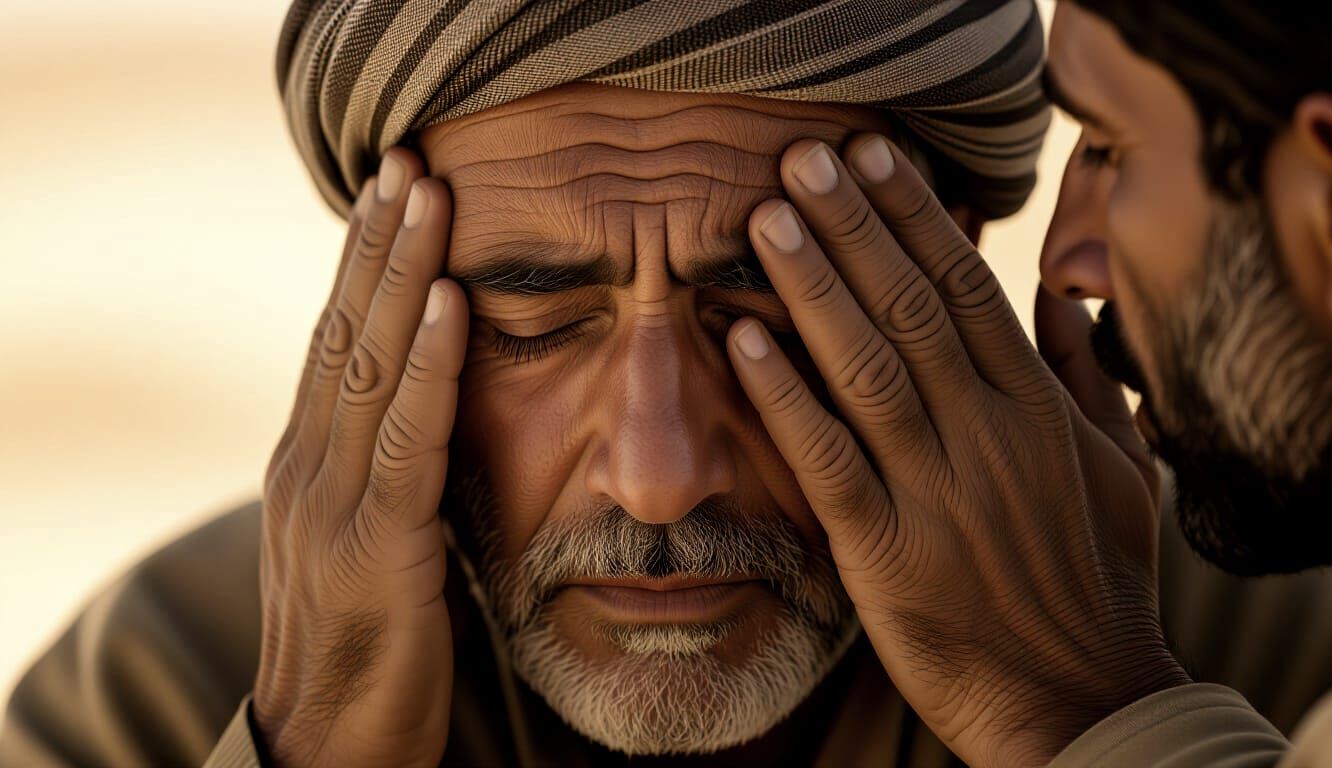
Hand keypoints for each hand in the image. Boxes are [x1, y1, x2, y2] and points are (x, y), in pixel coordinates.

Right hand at [254, 149, 466, 766]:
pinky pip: (403, 438)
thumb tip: (440, 408)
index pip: (337, 340)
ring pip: (366, 363)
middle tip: (406, 157)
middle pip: (344, 330)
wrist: (326, 747)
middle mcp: (308, 464)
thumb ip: (393, 469)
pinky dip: (425, 365)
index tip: (395, 189)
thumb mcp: (376, 537)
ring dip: (401, 273)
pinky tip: (450, 305)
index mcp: (311, 460)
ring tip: (424, 193)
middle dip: (379, 241)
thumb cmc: (366, 640)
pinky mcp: (372, 544)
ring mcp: (331, 501)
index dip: (367, 263)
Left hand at [727, 136, 1188, 766]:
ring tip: (766, 221)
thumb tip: (1054, 293)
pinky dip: (786, 397)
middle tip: (801, 159)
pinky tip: (746, 341)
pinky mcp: (886, 550)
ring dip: (812, 288)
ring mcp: (936, 490)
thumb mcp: (1121, 469)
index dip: (916, 215)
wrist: (1082, 699)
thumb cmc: (1097, 582)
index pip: (969, 287)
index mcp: (1038, 408)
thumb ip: (1081, 376)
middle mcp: (987, 433)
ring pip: (866, 367)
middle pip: (910, 307)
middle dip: (852, 225)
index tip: (874, 156)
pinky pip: (827, 459)